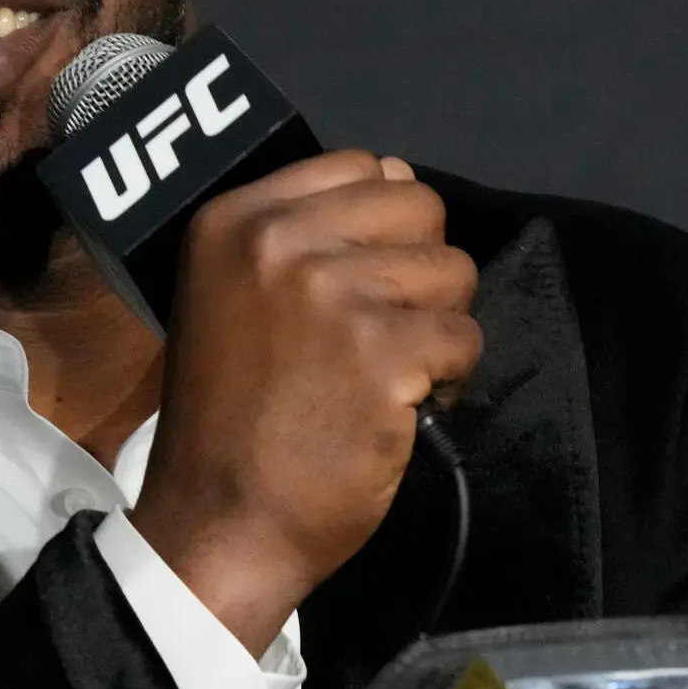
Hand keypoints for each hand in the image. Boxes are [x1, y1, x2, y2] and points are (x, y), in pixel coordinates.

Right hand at [129, 151, 479, 651]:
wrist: (221, 523)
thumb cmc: (230, 419)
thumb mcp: (234, 297)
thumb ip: (304, 233)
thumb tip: (399, 174)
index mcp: (235, 219)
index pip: (360, 165)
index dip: (382, 227)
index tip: (357, 286)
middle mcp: (278, 242)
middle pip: (419, 208)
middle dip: (420, 273)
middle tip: (381, 334)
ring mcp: (331, 296)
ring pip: (453, 272)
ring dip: (438, 328)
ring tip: (389, 374)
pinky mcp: (381, 355)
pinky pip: (466, 339)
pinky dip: (448, 381)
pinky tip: (400, 409)